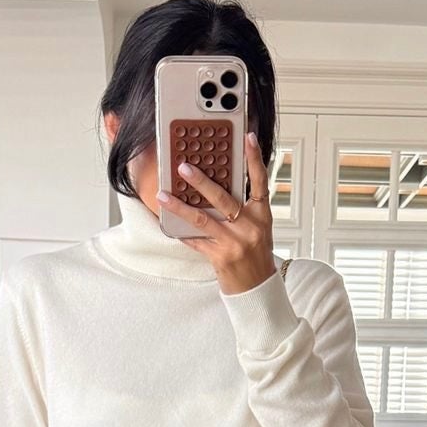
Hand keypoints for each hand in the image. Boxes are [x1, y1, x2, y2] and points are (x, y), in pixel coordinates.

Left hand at [158, 131, 277, 295]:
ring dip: (180, 206)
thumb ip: (244, 208)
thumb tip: (218, 186)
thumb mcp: (258, 228)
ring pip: (203, 219)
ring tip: (164, 194)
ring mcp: (235, 243)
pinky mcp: (220, 257)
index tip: (247, 137)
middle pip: (223, 198)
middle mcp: (250, 227)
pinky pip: (196, 240)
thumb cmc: (256, 256)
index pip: (260, 181)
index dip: (255, 158)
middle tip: (184, 167)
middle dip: (201, 182)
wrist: (257, 289)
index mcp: (262, 216)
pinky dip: (181, 232)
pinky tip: (167, 222)